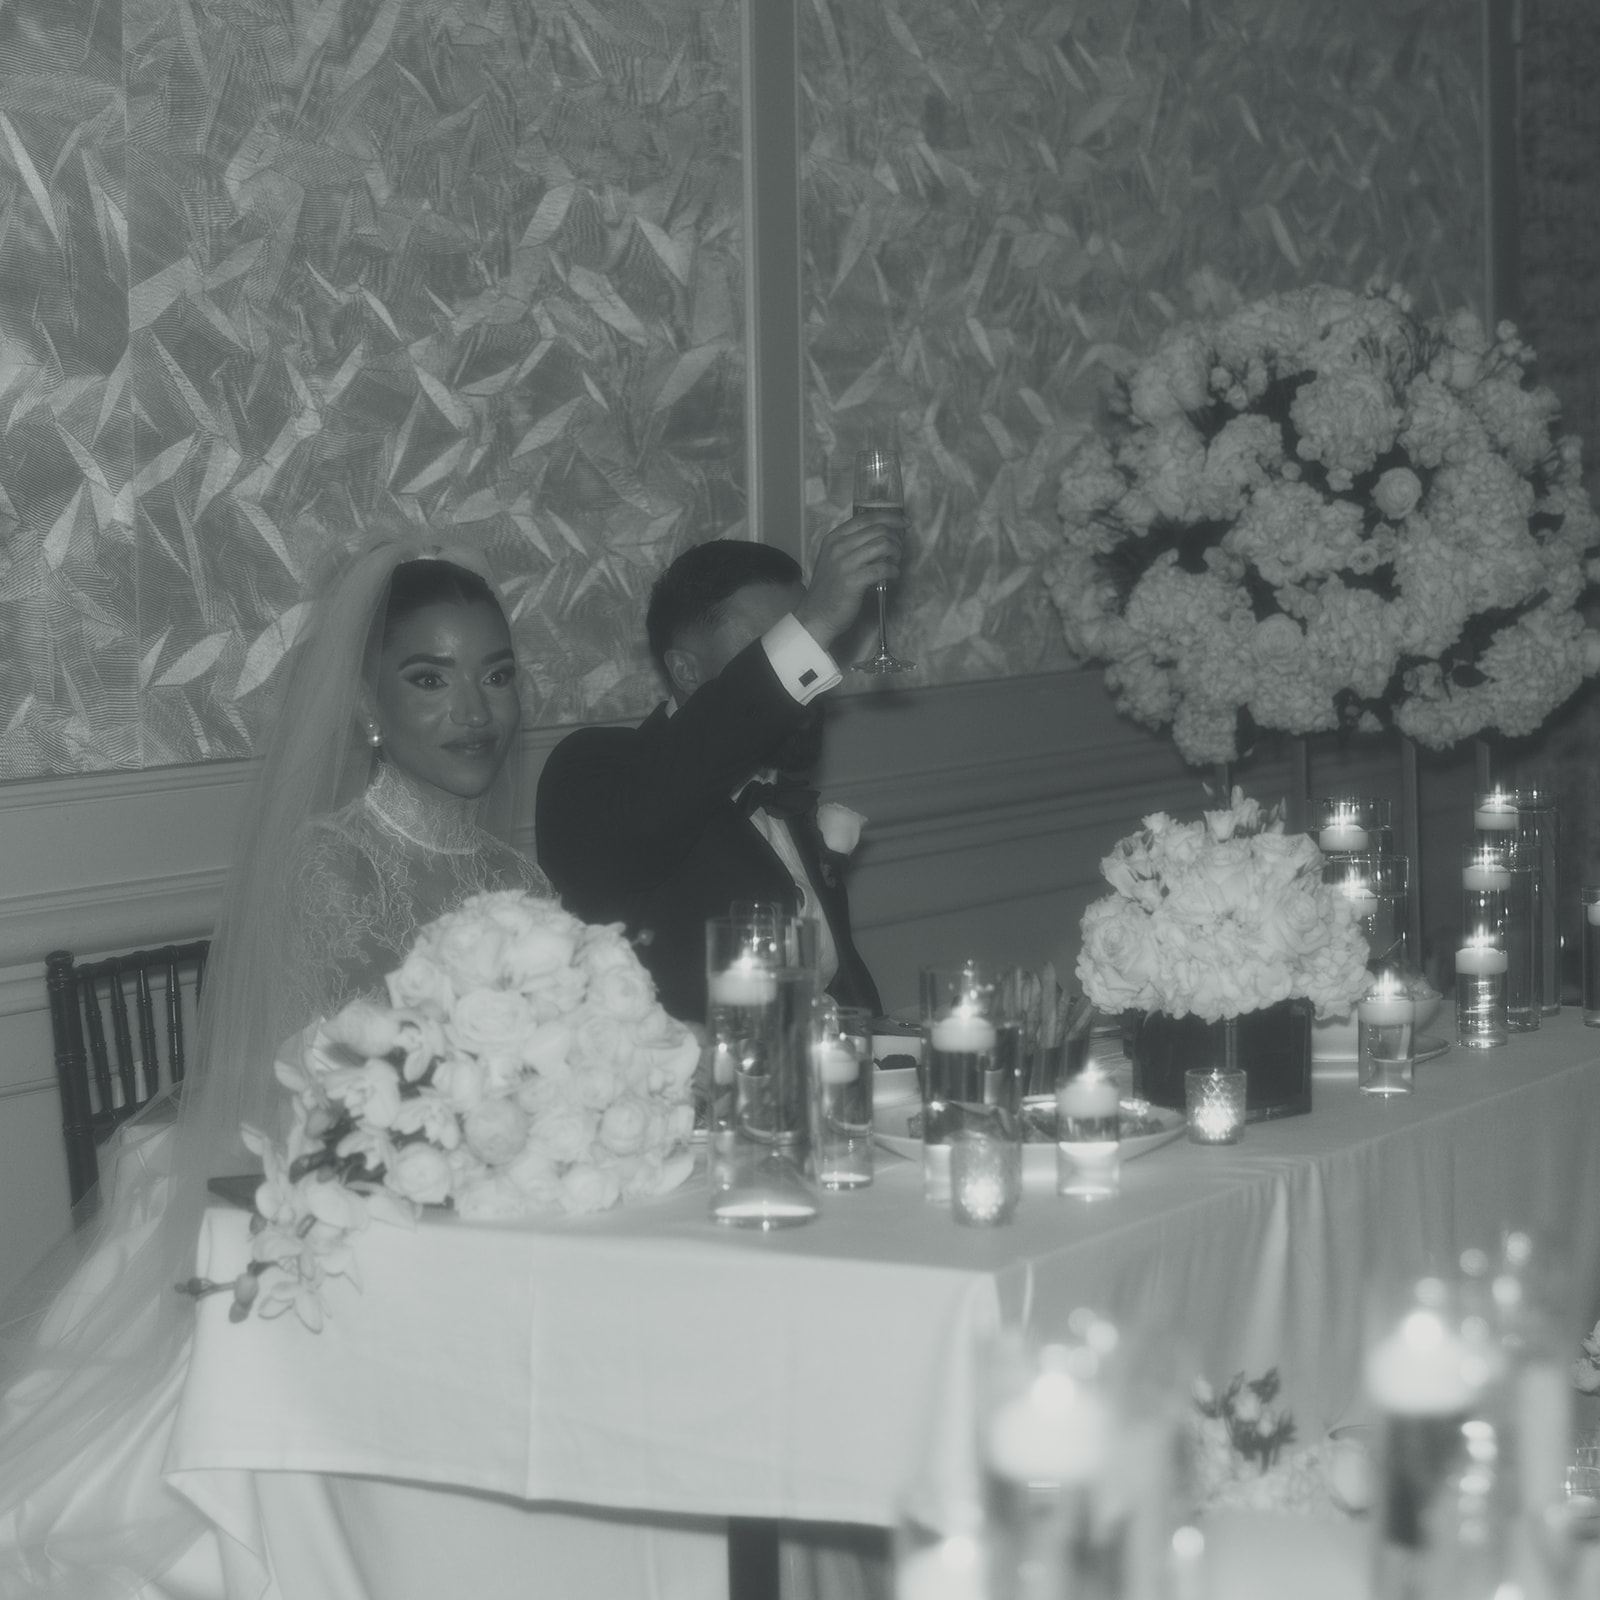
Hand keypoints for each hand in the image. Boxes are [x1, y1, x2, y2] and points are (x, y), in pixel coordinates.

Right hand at [792, 510, 905, 650]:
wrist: (816, 615)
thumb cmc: (829, 589)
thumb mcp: (834, 559)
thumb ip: (853, 545)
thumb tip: (884, 535)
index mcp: (834, 538)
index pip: (867, 518)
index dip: (890, 518)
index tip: (904, 522)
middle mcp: (838, 546)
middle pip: (879, 530)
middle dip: (896, 539)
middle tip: (899, 552)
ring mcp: (845, 563)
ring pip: (884, 545)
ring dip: (897, 554)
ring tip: (895, 564)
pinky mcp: (854, 581)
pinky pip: (884, 568)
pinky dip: (894, 571)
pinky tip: (892, 577)